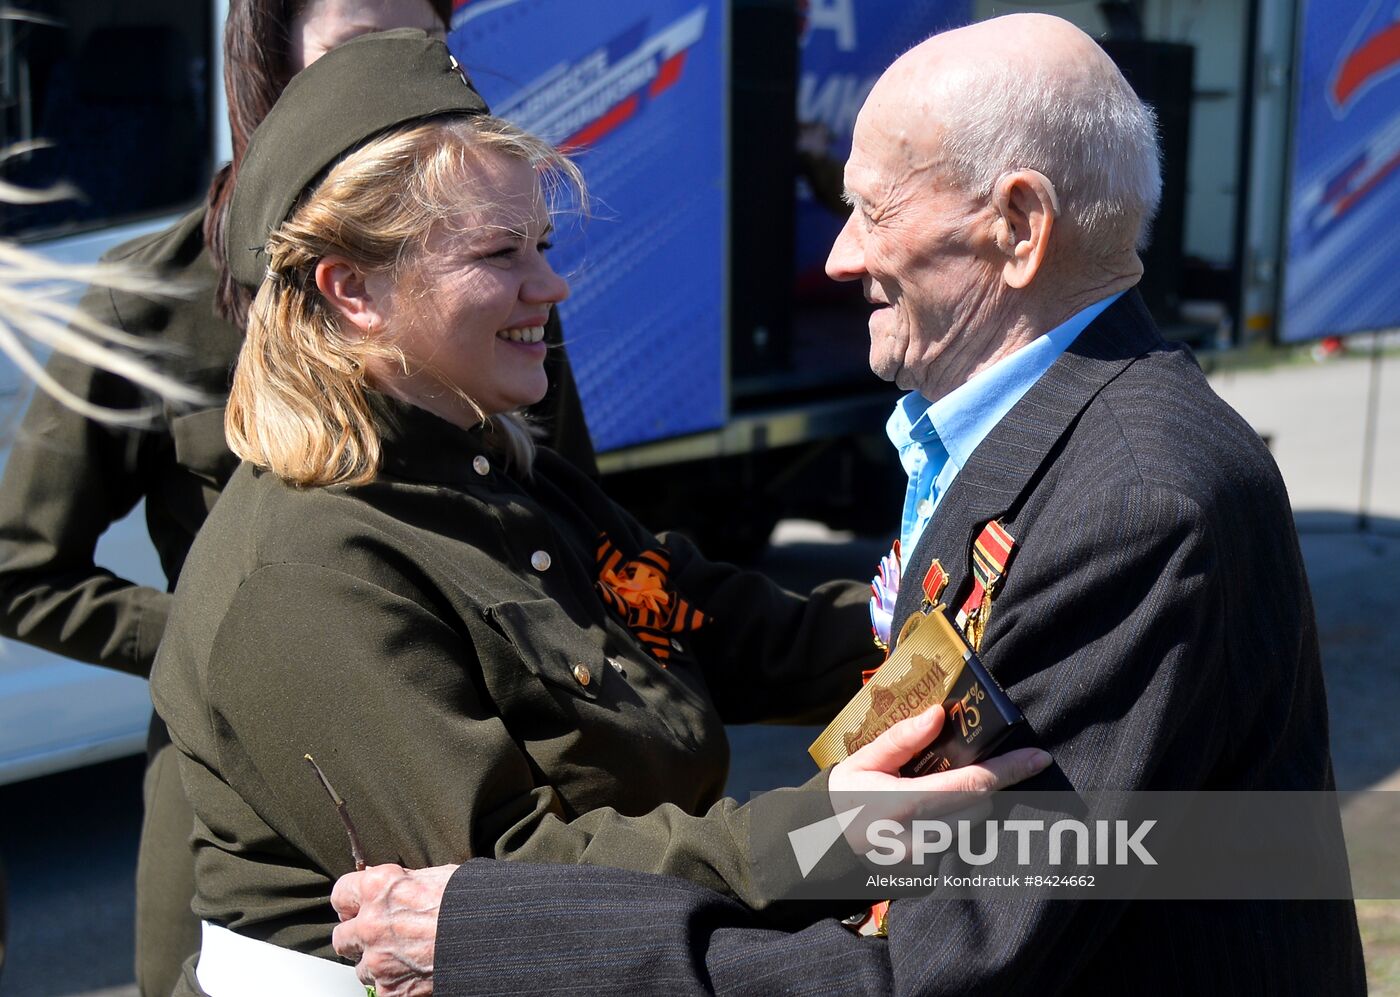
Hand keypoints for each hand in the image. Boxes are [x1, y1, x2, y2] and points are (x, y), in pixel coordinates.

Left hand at [331, 862, 458, 996]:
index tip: (359, 907)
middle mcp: (370, 924)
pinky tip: (415, 972)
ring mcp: (378, 961)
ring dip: (377, 963)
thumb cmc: (470, 900)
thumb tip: (379, 882)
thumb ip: (400, 882)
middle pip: (341, 936)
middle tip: (380, 935)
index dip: (351, 903)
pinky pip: (380, 990)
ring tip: (405, 956)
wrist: (492, 936)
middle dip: (358, 936)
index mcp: (378, 887)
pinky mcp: (390, 991)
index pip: (339, 895)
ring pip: (360, 967)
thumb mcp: (434, 876)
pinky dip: (395, 984)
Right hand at [828, 706, 1052, 846]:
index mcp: (903, 804)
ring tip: (944, 789)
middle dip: (986, 784)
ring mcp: (923, 861)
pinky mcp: (926, 872)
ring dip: (971, 804)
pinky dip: (957, 822)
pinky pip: (959, 842)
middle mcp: (919, 838)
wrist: (821, 844)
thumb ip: (903, 738)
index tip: (1038, 757)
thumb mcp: (865, 759)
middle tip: (978, 767)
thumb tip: (939, 714)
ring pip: (972, 825)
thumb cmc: (844, 795)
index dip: (1008, 771)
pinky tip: (936, 813)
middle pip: (979, 806)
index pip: (970, 785)